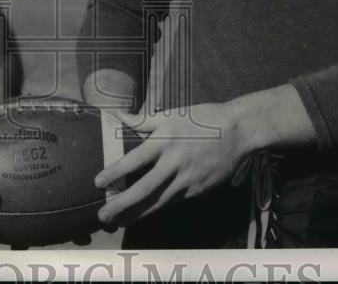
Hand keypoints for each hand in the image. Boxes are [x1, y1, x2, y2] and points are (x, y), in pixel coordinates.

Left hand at [93, 102, 251, 226]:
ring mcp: (187, 180)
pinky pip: (174, 201)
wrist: (239, 131)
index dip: (116, 172)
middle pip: (144, 189)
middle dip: (122, 205)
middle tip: (103, 216)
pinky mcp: (198, 191)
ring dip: (137, 214)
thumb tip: (119, 116)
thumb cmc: (203, 118)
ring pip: (158, 202)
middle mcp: (174, 162)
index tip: (98, 182)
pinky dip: (157, 209)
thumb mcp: (172, 114)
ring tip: (118, 222)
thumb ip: (143, 120)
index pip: (135, 159)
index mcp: (166, 140)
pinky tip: (144, 214)